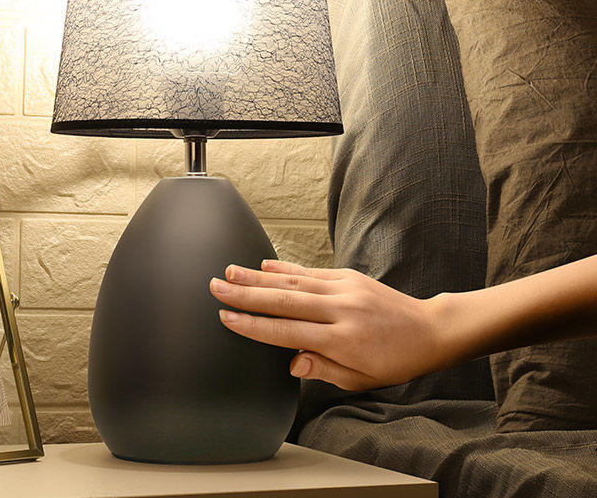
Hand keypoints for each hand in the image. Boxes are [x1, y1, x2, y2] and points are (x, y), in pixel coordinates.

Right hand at [209, 260, 451, 390]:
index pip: (287, 332)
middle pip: (284, 300)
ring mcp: (344, 289)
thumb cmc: (393, 362)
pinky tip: (263, 265)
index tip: (226, 318)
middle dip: (246, 294)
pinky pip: (310, 272)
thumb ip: (322, 369)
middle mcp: (340, 310)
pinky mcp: (348, 276)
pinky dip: (285, 268)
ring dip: (258, 276)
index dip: (253, 325)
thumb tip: (290, 362)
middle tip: (216, 287)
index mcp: (342, 341)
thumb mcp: (359, 379)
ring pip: (293, 281)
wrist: (428, 330)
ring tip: (230, 272)